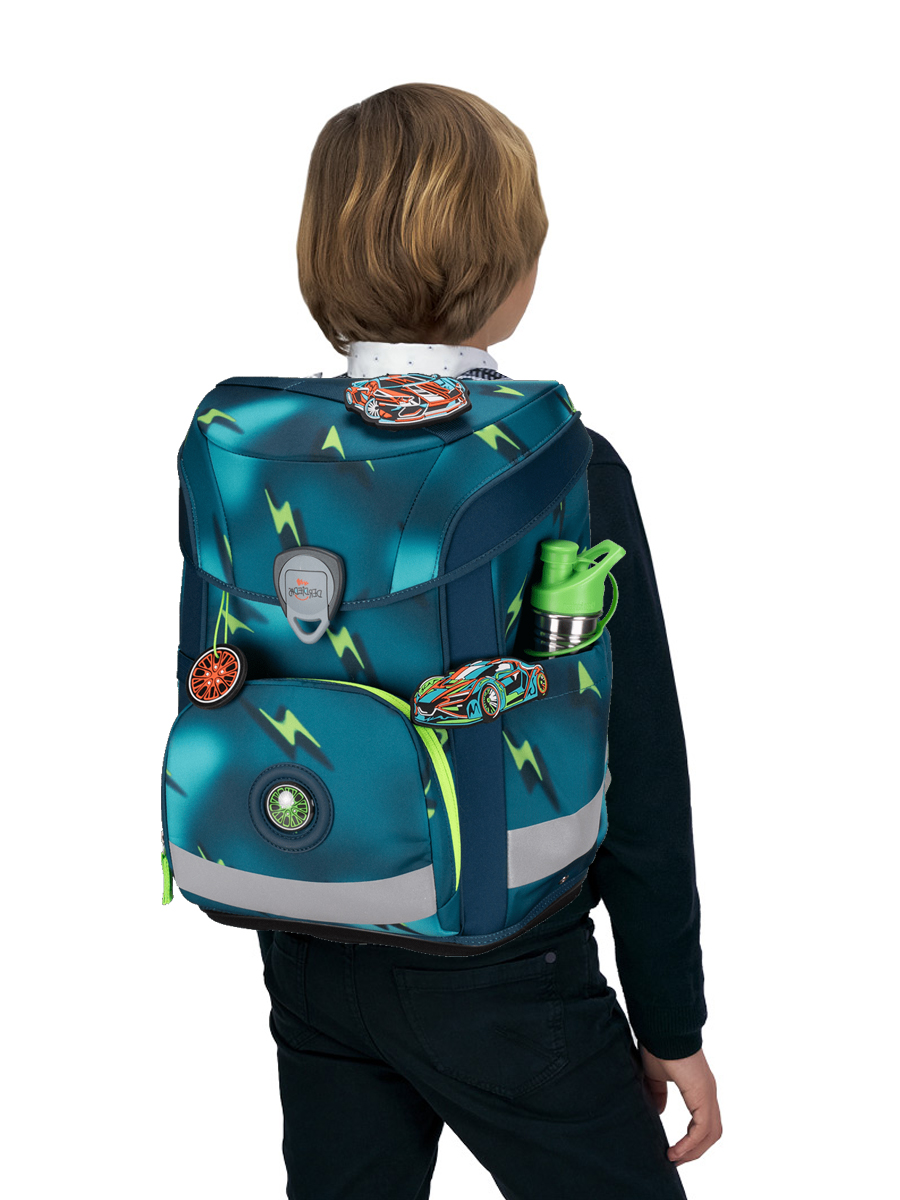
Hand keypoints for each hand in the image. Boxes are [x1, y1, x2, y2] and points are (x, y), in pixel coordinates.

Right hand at [638, 1044, 721, 1164]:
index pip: (704, 1123)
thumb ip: (659, 1094)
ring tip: (674, 1159)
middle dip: (694, 1151)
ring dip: (694, 1151)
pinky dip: (690, 1143)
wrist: (661, 1028)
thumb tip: (660, 1112)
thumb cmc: (658, 1045)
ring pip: (710, 1134)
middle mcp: (708, 1093)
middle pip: (711, 1133)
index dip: (692, 1140)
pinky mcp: (703, 1094)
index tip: (674, 1152)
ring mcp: (708, 1093)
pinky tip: (675, 1150)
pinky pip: (702, 1128)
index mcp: (699, 1088)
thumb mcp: (655, 1076)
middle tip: (675, 1161)